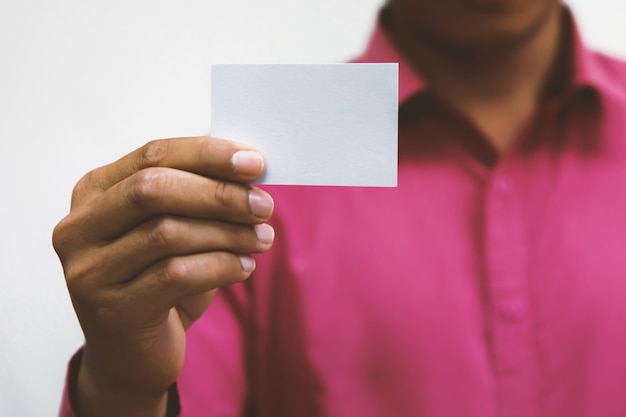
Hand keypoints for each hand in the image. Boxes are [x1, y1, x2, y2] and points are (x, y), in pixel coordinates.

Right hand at [53, 136, 273, 415]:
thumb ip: (196, 195)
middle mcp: (78, 228)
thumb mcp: (174, 229)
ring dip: (228, 233)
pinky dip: (221, 266)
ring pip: (168, 233)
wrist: (133, 354)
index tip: (255, 162)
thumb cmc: (159, 281)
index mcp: (93, 193)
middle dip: (218, 194)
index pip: (152, 156)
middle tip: (263, 205)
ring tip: (262, 238)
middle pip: (152, 190)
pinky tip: (245, 267)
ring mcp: (89, 272)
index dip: (207, 154)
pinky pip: (177, 276)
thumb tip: (249, 168)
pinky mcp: (113, 312)